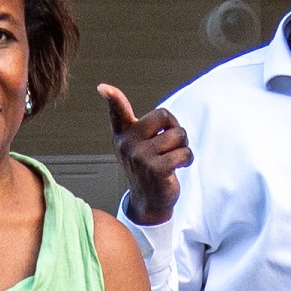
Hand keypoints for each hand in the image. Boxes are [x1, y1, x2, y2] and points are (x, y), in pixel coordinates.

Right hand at [100, 83, 189, 224]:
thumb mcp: (135, 144)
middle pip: (164, 115)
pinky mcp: (156, 168)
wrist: (149, 202)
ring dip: (183, 147)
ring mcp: (141, 156)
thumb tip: (107, 91)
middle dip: (175, 128)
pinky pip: (184, 153)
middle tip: (169, 145)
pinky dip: (187, 159)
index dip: (113, 98)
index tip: (103, 88)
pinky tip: (178, 167)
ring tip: (172, 158)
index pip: (117, 111)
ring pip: (179, 135)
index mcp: (123, 134)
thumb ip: (132, 121)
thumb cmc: (146, 168)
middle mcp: (128, 143)